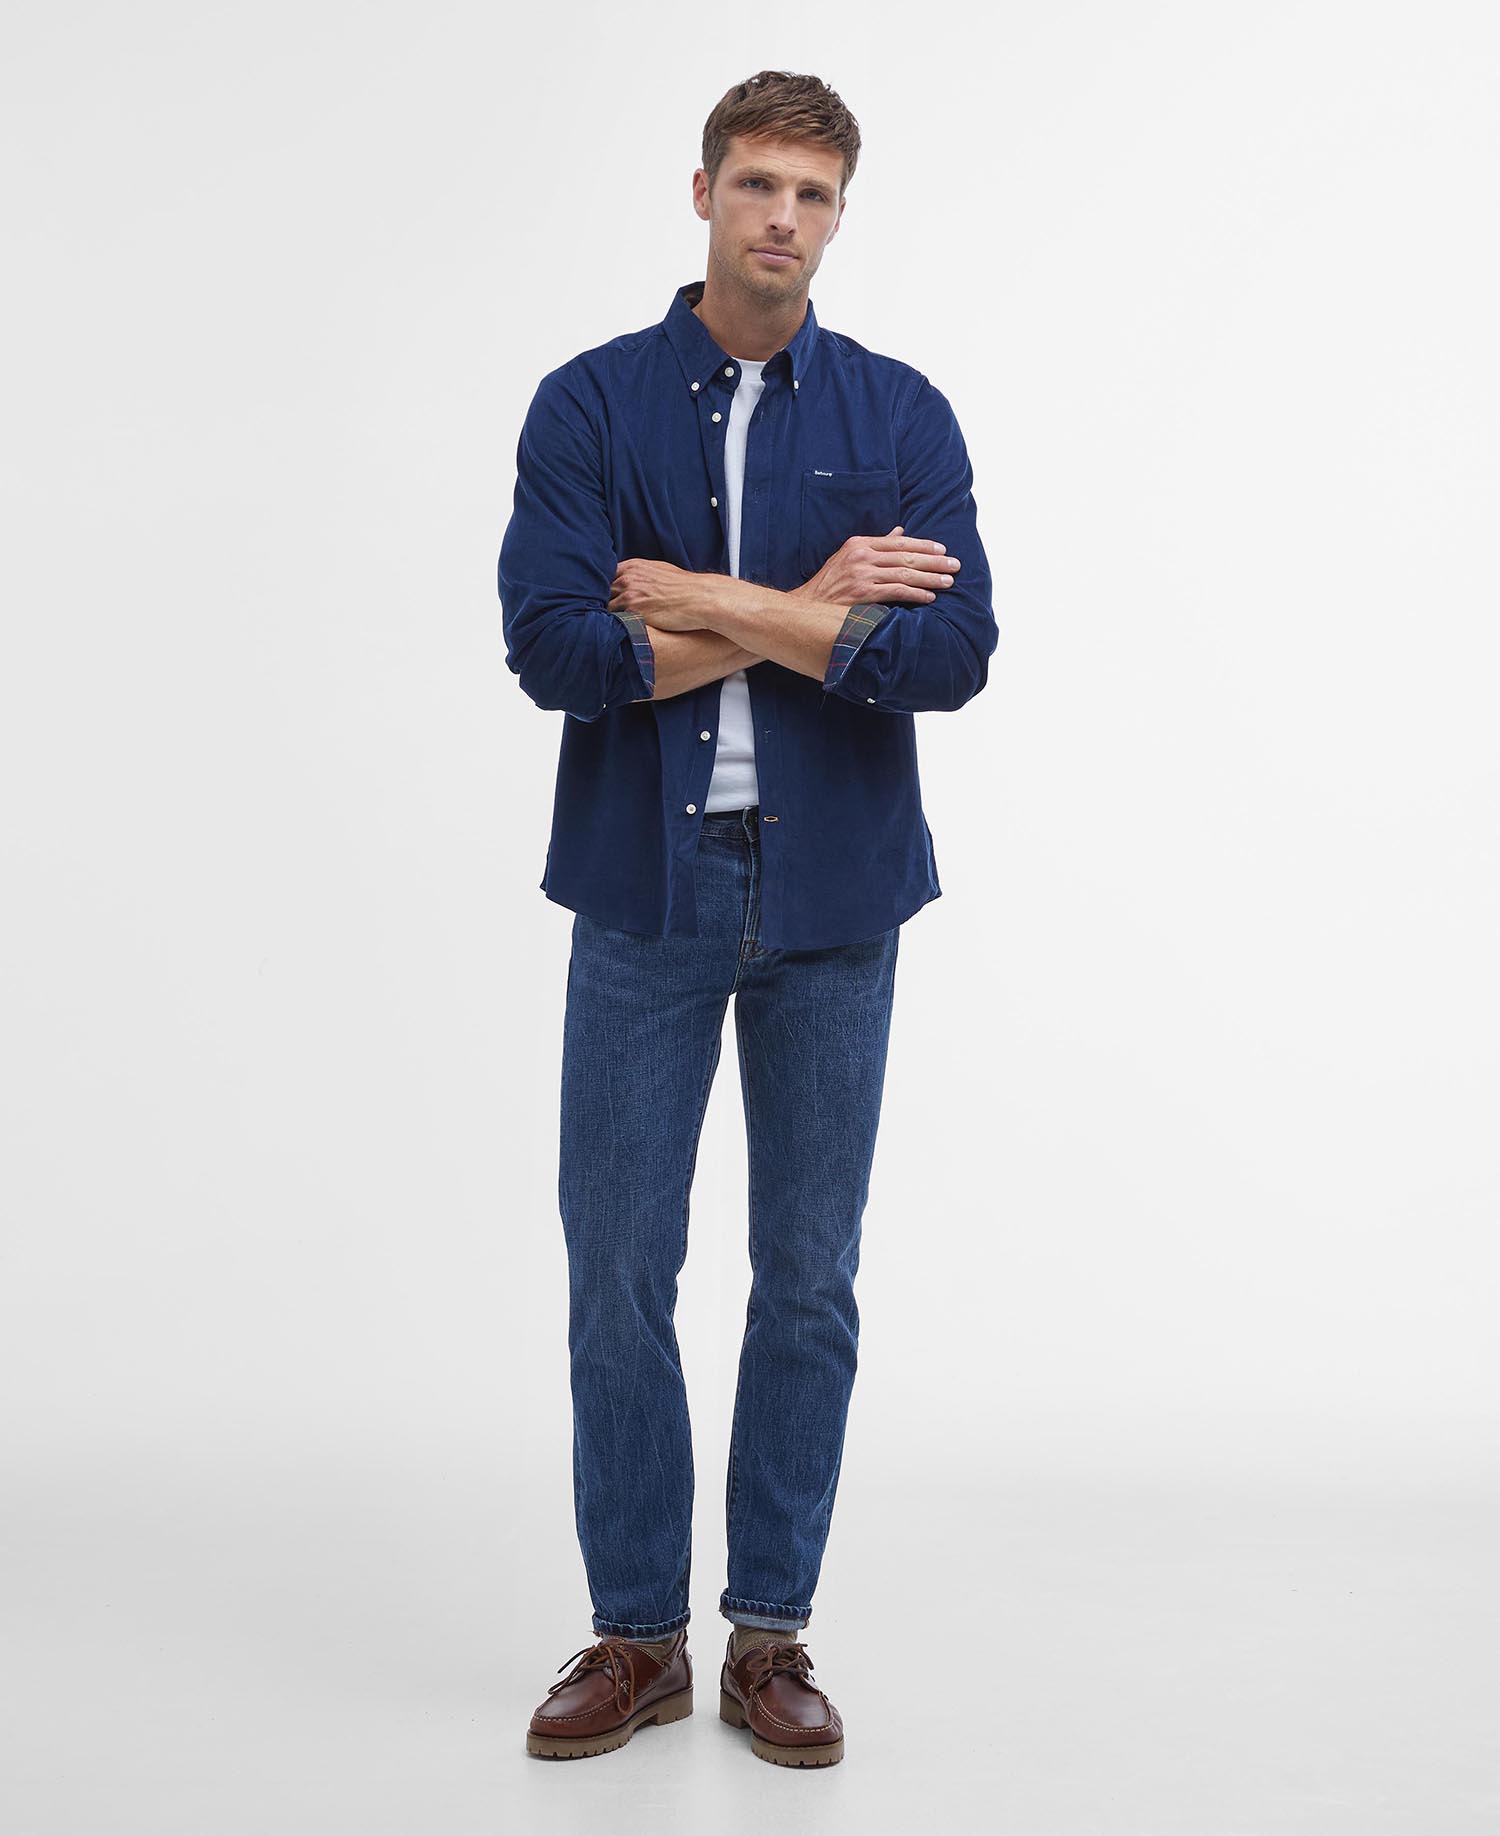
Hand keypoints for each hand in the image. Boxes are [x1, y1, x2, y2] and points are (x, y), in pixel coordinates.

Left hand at [609, 558, 710, 632]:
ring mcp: (628, 595)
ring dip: (607, 617)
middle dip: (603, 602)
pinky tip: (615, 632)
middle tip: (605, 615)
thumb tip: (632, 581)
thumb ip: (642, 573)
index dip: (604, 589)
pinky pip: (613, 621)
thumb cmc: (685, 587)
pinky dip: (612, 626)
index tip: (607, 599)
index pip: (605, 576)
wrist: (700, 599)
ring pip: (605, 608)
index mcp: (633, 566)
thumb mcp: (661, 570)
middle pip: (601, 592)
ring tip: (608, 627)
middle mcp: (627, 579)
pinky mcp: (633, 612)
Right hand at [795, 525, 959, 605]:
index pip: (899, 542)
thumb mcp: (849, 557)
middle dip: (934, 561)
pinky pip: (897, 592)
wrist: (807, 606)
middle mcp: (861, 556)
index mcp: (859, 543)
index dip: (923, 545)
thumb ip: (876, 545)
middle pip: (906, 557)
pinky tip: (929, 597)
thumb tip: (900, 531)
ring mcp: (862, 575)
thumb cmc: (830, 584)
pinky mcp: (863, 594)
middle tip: (955, 565)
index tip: (942, 550)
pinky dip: (916, 594)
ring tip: (948, 582)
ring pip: (905, 574)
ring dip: (930, 578)